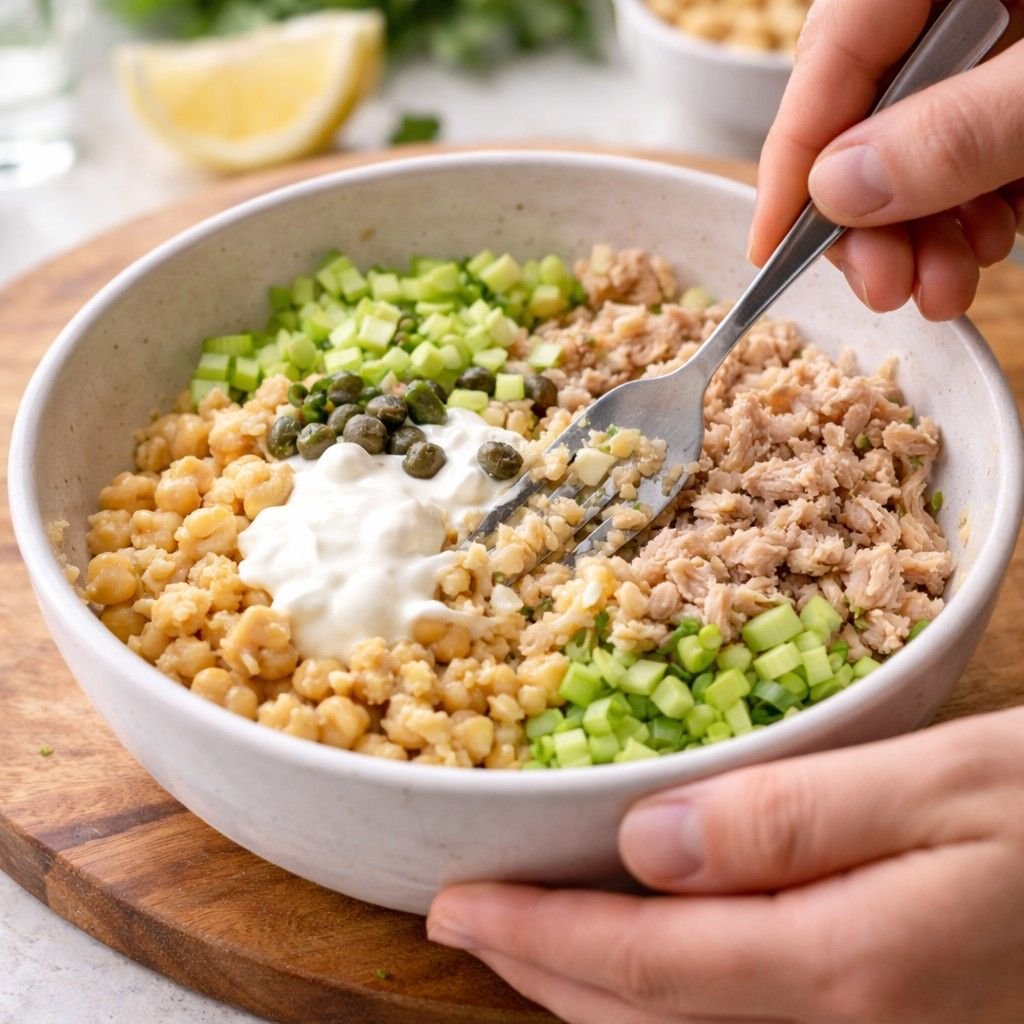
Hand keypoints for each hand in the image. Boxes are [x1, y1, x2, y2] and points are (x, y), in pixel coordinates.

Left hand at [428, 708, 1023, 1022]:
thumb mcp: (937, 782)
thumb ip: (790, 818)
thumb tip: (647, 841)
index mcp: (841, 963)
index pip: (638, 959)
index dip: (533, 933)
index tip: (454, 903)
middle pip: (642, 1018)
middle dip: (538, 971)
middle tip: (465, 920)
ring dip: (583, 998)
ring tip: (522, 943)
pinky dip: (654, 1009)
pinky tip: (632, 972)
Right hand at [748, 0, 1023, 320]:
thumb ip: (954, 129)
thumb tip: (838, 191)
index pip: (831, 52)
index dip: (792, 161)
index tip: (770, 251)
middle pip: (866, 104)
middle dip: (872, 213)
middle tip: (885, 286)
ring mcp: (995, 24)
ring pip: (917, 132)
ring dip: (923, 223)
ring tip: (943, 284)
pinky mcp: (1017, 66)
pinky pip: (969, 134)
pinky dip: (969, 198)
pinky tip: (982, 239)